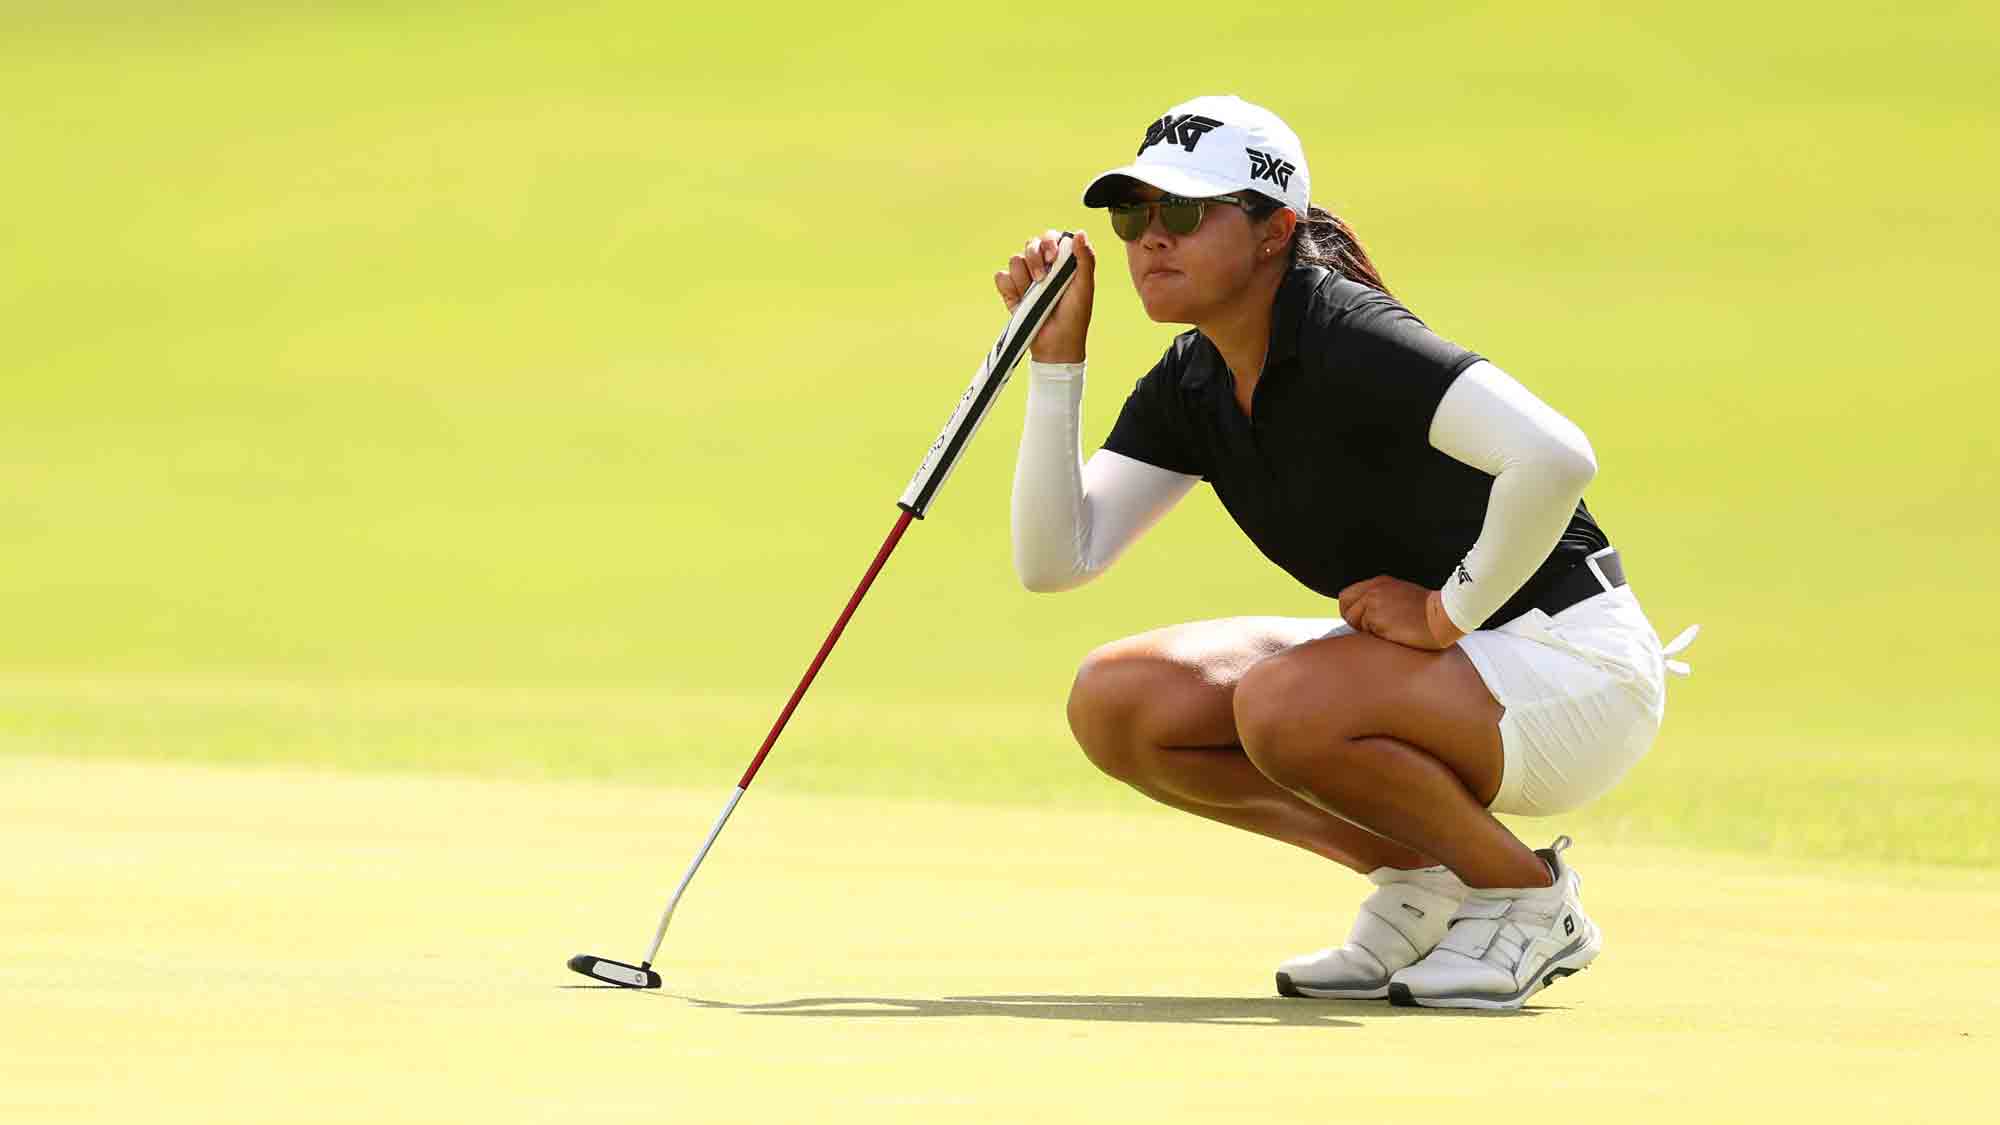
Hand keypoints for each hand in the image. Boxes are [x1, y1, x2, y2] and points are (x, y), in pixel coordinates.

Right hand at [996, 229, 1095, 363]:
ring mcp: (1025, 279)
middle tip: (1042, 280)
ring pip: (1014, 260)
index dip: (1049, 243)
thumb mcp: (1084, 287)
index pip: (1050, 237)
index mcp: (1061, 262)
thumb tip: (1080, 233)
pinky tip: (1020, 300)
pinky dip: (1009, 287)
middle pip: (1030, 244)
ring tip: (1034, 297)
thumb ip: (1085, 259)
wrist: (1056, 344)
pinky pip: (1001, 277)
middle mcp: (1042, 267)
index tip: (1053, 258)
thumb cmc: (1074, 317)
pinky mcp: (1011, 292)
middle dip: (1035, 260)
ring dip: (1024, 278)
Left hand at [1336, 575, 1467, 650]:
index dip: (1352, 610)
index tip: (1364, 621)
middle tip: (1370, 629)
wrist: (1445, 616)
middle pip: (1345, 605)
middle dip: (1353, 619)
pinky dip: (1374, 636)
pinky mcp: (1376, 617)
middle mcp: (1374, 589)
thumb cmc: (1430, 613)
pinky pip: (1364, 630)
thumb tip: (1366, 617)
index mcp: (1380, 583)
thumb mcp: (1402, 597)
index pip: (1348, 595)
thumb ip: (1382, 602)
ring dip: (1366, 629)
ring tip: (1389, 630)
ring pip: (1353, 620)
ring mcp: (1373, 602)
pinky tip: (1393, 634)